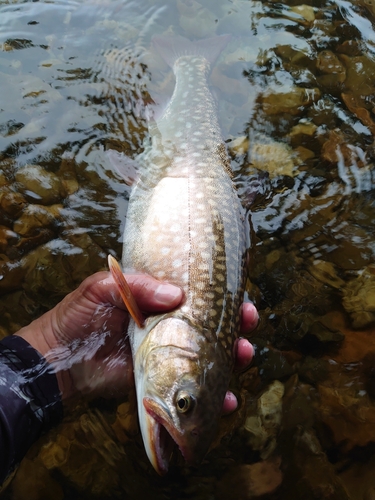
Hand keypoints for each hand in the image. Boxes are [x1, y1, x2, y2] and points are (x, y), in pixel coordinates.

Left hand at [16, 272, 257, 408]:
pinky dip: (214, 397)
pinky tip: (227, 400)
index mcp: (158, 301)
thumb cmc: (80, 316)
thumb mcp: (103, 288)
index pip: (199, 296)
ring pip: (210, 357)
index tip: (241, 300)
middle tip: (247, 327)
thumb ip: (138, 286)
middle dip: (236, 327)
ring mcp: (169, 356)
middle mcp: (170, 327)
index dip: (223, 298)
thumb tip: (176, 295)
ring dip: (232, 359)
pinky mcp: (163, 382)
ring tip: (243, 356)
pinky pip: (194, 389)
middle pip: (212, 327)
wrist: (59, 359)